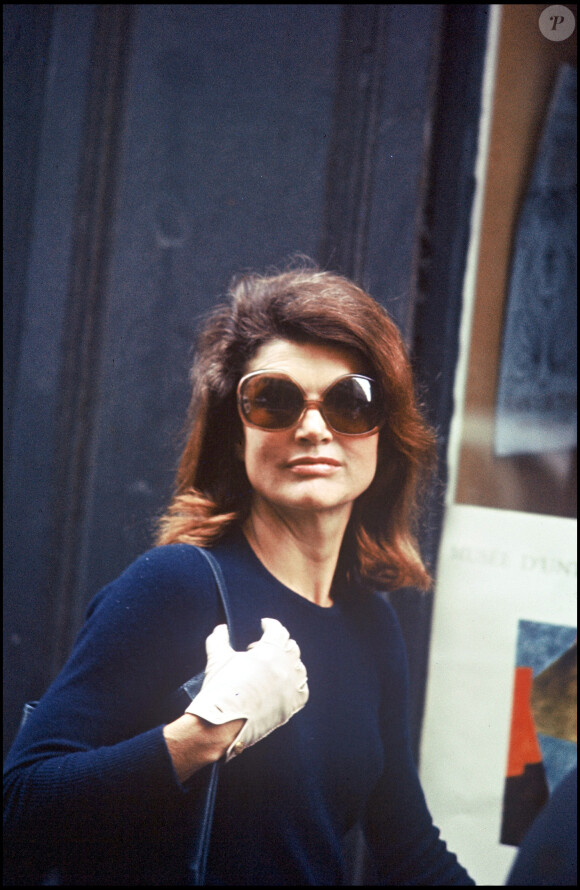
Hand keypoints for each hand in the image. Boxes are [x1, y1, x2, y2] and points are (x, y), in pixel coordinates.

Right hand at [186, 618, 308, 760]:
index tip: (264, 624)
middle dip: (278, 644)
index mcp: (269, 651)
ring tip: (273, 666)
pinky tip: (286, 685)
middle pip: (291, 648)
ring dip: (289, 663)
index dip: (270, 625)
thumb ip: (219, 639)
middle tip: (260, 650)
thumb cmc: (220, 690)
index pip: (278, 630)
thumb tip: (220, 629)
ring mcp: (290, 689)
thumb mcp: (217, 659)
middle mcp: (285, 668)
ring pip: (299, 668)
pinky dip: (297, 685)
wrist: (220, 726)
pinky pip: (302, 691)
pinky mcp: (290, 708)